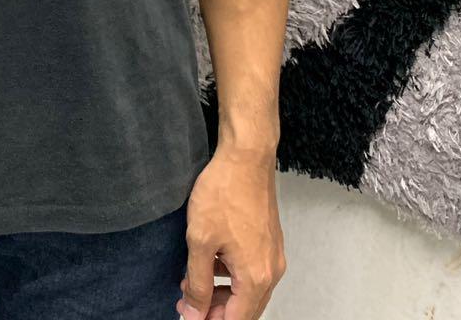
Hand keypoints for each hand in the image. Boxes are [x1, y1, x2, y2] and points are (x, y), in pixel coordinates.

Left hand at [177, 146, 285, 319]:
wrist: (246, 157)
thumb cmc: (223, 193)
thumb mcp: (201, 240)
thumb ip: (198, 282)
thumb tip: (194, 314)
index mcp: (256, 277)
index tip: (187, 314)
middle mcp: (272, 271)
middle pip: (245, 309)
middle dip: (215, 310)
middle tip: (186, 301)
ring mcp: (273, 255)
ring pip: (249, 290)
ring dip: (222, 293)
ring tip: (192, 282)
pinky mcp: (270, 240)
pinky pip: (252, 270)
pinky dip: (231, 275)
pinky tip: (210, 262)